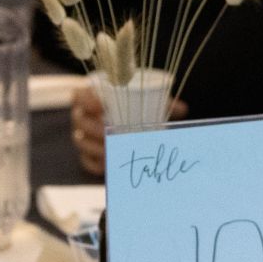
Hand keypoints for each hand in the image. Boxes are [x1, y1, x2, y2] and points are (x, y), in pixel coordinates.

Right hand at [70, 87, 187, 175]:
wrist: (119, 117)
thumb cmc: (130, 104)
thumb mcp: (144, 99)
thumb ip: (161, 102)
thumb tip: (183, 109)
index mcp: (90, 96)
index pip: (79, 95)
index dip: (87, 100)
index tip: (102, 106)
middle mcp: (82, 115)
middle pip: (80, 121)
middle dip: (94, 129)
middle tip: (112, 134)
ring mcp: (81, 134)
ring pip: (80, 141)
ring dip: (96, 147)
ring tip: (113, 151)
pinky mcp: (85, 153)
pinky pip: (84, 160)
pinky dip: (95, 164)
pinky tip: (108, 165)